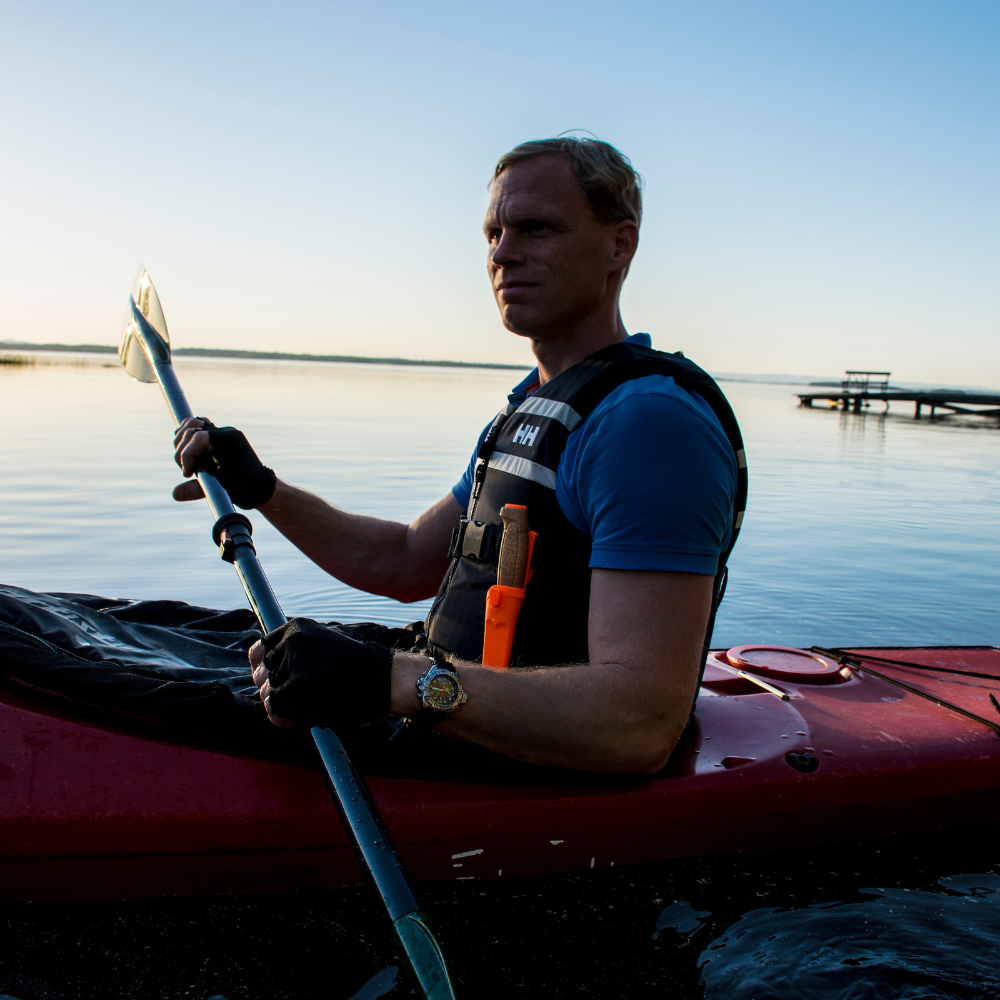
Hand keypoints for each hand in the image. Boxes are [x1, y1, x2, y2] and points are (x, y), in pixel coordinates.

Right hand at [172, 417, 275, 508]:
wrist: (260, 488)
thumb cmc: (246, 490)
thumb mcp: (221, 489)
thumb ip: (197, 490)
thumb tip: (175, 494)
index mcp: (230, 441)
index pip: (199, 437)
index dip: (187, 454)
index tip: (188, 473)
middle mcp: (227, 433)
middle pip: (192, 428)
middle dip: (182, 450)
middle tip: (187, 470)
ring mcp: (222, 433)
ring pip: (192, 425)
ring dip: (182, 442)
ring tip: (186, 462)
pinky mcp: (218, 437)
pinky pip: (197, 428)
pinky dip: (187, 439)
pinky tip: (187, 454)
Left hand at [248, 618, 393, 727]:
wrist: (380, 677)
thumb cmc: (353, 667)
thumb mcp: (321, 646)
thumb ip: (294, 653)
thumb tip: (257, 672)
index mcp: (297, 627)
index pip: (260, 649)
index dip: (262, 667)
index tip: (270, 679)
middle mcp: (293, 640)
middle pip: (262, 672)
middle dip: (274, 688)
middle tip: (296, 698)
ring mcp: (295, 660)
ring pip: (267, 690)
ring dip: (281, 703)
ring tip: (304, 706)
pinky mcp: (299, 683)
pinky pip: (274, 705)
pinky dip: (283, 716)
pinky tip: (299, 717)